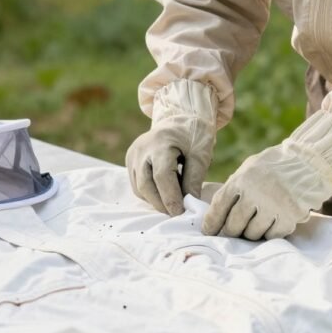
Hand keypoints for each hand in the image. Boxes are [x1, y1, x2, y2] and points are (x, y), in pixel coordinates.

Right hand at [127, 80, 216, 215]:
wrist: (180, 118)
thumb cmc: (194, 135)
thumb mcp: (201, 154)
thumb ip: (194, 179)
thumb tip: (190, 204)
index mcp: (161, 142)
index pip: (162, 175)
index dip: (170, 197)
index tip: (180, 213)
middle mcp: (142, 148)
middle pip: (145, 184)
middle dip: (161, 203)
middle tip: (177, 214)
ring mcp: (133, 153)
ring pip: (139, 187)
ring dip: (156, 200)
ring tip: (174, 200)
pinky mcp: (130, 159)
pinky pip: (137, 184)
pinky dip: (151, 193)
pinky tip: (165, 191)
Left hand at [202, 110, 331, 239]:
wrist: (311, 162)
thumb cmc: (276, 165)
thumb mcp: (250, 168)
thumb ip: (234, 187)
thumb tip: (216, 214)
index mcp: (242, 179)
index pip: (219, 206)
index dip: (211, 222)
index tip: (208, 232)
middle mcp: (256, 193)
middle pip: (234, 225)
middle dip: (231, 231)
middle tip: (233, 232)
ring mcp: (273, 206)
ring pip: (253, 233)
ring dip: (252, 232)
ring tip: (256, 222)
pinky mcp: (290, 216)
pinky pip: (272, 235)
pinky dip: (270, 232)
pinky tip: (272, 222)